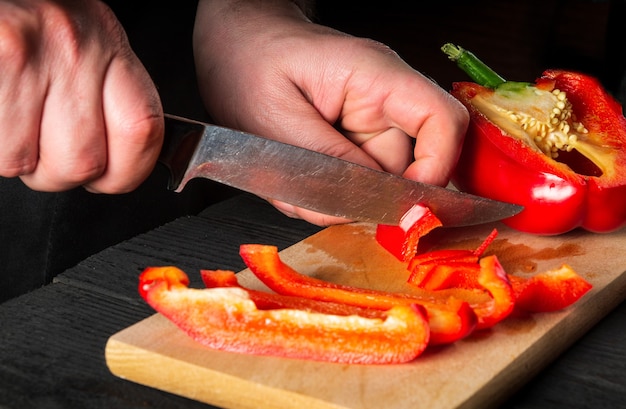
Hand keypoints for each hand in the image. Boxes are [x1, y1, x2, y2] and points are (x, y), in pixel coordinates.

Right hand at [0, 0, 162, 192]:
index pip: (143, 131)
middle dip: (59, 174)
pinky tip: (2, 120)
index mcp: (111, 46)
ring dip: (20, 160)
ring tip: (16, 129)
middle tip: (46, 153)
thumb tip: (119, 161)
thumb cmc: (36, 21)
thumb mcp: (90, 48)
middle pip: (84, 161)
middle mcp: (76, 47)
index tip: (110, 177)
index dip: (127, 172)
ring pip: (31, 161)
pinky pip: (1, 149)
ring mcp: (32, 52)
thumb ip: (110, 99)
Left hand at [193, 0, 467, 224]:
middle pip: (404, 168)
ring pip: (372, 182)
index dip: (436, 170)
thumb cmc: (249, 60)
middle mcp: (382, 99)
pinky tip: (292, 173)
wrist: (236, 44)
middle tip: (310, 195)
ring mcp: (368, 120)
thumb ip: (325, 162)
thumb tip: (364, 202)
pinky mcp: (351, 138)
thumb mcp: (277, 116)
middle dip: (358, 196)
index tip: (405, 207)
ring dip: (332, 195)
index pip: (442, 122)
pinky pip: (350, 180)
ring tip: (290, 176)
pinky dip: (322, 190)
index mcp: (376, 77)